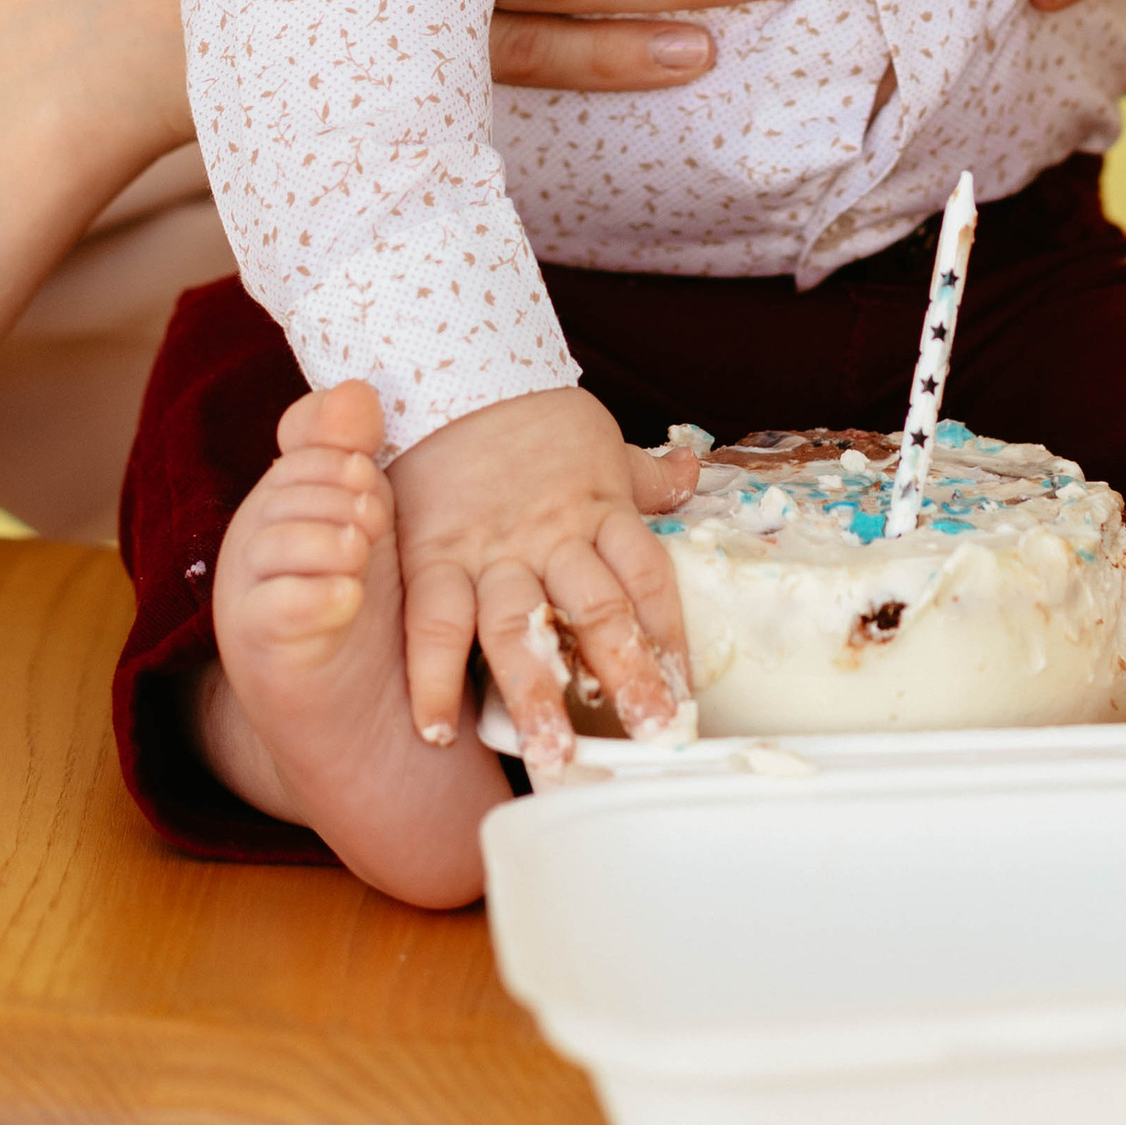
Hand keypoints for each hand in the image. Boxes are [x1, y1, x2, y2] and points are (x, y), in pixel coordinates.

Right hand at [388, 383, 697, 771]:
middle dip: (623, 673)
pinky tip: (438, 729)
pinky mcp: (433, 555)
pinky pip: (435, 620)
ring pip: (518, 625)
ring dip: (535, 690)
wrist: (453, 375)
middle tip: (647, 731)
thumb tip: (692, 475)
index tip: (683, 697)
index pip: (646, 578)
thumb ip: (644, 476)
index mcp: (599, 510)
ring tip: (551, 750)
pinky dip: (433, 676)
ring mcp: (490, 550)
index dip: (668, 637)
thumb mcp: (599, 442)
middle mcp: (551, 537)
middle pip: (594, 608)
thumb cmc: (534, 419)